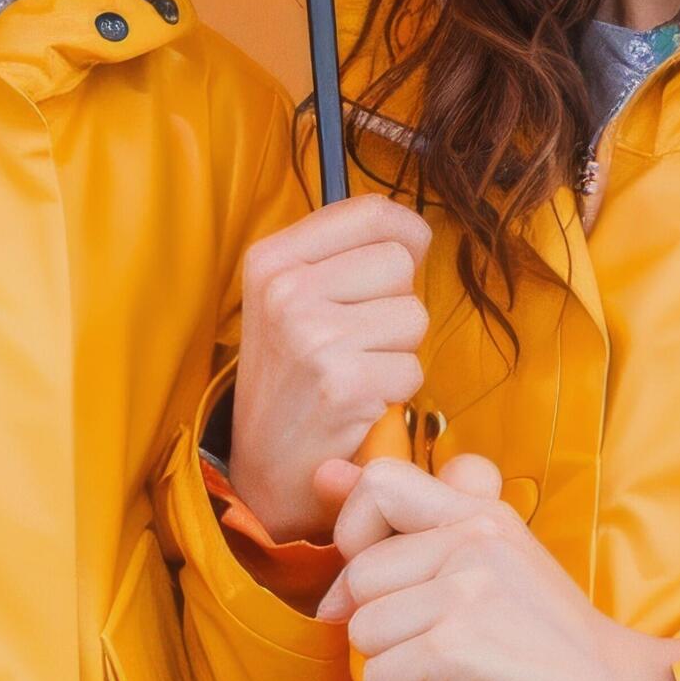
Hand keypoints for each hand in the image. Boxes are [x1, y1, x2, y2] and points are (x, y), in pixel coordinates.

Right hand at [228, 195, 433, 541]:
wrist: (264, 469)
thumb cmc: (293, 379)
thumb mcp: (293, 301)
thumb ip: (344, 255)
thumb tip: (415, 232)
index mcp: (272, 259)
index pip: (372, 211)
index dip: (405, 235)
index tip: (400, 262)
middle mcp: (286, 291)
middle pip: (400, 262)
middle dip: (395, 304)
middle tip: (356, 341)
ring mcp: (313, 336)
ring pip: (413, 316)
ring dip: (398, 351)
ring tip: (354, 371)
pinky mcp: (343, 383)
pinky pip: (412, 369)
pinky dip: (395, 391)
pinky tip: (357, 403)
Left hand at [313, 455, 679, 680]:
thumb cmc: (552, 638)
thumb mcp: (496, 559)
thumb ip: (418, 518)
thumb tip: (327, 473)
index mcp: (482, 513)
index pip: (378, 482)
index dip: (355, 532)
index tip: (381, 577)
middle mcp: (473, 539)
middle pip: (357, 578)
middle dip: (385, 627)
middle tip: (444, 645)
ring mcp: (465, 591)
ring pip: (362, 634)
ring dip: (400, 671)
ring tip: (458, 674)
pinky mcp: (456, 647)